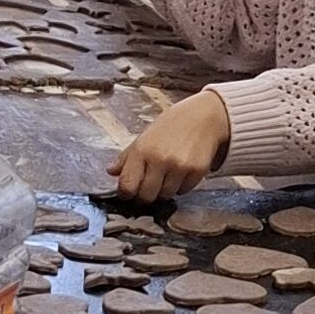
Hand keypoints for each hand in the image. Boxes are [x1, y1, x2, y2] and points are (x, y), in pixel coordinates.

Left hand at [112, 90, 229, 202]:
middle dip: (145, 195)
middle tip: (149, 187)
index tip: (129, 192)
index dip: (126, 193)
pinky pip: (183, 191)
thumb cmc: (172, 126)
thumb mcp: (144, 137)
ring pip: (165, 195)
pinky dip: (181, 186)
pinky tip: (181, 172)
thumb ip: (127, 157)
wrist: (203, 116)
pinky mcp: (196, 171)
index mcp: (142, 150)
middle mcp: (159, 159)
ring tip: (167, 175)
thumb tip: (111, 172)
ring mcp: (179, 166)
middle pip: (146, 196)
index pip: (127, 186)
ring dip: (164, 190)